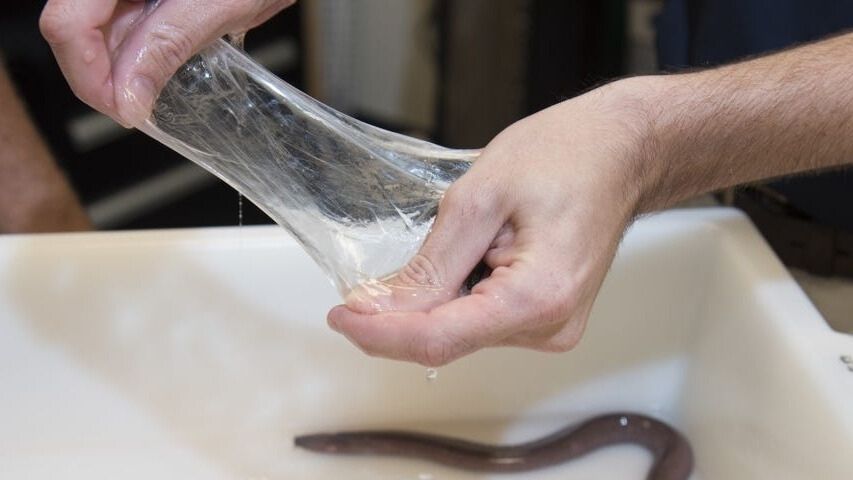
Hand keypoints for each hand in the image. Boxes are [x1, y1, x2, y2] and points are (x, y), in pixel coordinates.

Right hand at [40, 0, 296, 126]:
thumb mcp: (214, 7)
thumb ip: (166, 47)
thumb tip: (129, 99)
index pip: (67, 23)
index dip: (88, 75)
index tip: (122, 110)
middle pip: (73, 30)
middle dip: (101, 77)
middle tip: (137, 110)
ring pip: (95, 33)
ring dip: (118, 70)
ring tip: (151, 94)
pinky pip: (122, 27)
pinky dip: (136, 55)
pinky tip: (160, 69)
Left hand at [328, 78, 656, 365]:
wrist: (620, 152)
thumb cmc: (564, 157)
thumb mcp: (479, 198)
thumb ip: (429, 265)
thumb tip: (377, 308)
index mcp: (538, 298)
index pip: (438, 339)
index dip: (379, 333)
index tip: (340, 315)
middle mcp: (550, 327)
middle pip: (446, 339)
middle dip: (402, 311)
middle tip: (385, 269)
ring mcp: (552, 329)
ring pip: (460, 331)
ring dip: (436, 296)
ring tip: (469, 237)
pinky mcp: (547, 320)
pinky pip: (481, 320)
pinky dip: (458, 294)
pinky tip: (478, 253)